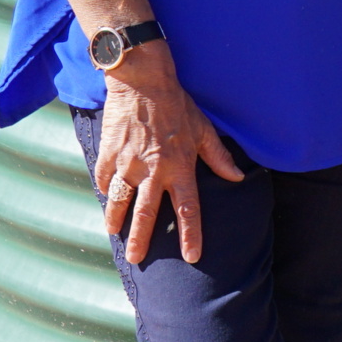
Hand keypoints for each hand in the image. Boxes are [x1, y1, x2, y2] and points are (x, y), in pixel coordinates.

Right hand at [91, 48, 245, 263]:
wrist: (143, 81)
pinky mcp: (109, 155)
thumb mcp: (203, 128)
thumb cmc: (178, 104)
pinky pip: (105, 179)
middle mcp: (153, 170)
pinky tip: (106, 199)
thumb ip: (218, 156)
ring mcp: (128, 164)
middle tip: (136, 259)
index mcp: (180, 166)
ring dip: (116, 220)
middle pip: (147, 213)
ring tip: (113, 233)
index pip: (188, 208)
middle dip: (141, 239)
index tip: (192, 256)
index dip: (191, 234)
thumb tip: (237, 176)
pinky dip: (105, 190)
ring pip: (120, 200)